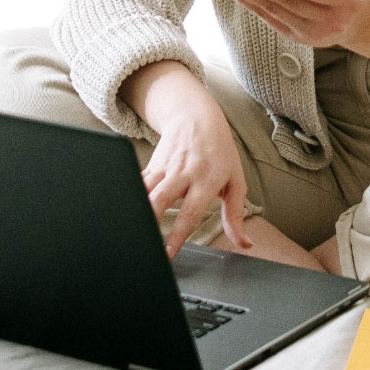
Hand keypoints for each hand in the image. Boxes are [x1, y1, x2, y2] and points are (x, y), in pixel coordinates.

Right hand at [138, 80, 252, 257]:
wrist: (197, 116)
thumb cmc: (220, 152)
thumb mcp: (235, 181)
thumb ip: (236, 215)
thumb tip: (245, 243)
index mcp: (206, 180)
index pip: (190, 212)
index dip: (178, 234)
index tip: (168, 253)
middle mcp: (184, 173)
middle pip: (161, 198)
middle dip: (150, 220)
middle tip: (144, 243)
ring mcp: (165, 167)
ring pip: (145, 189)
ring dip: (137, 209)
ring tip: (131, 230)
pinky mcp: (152, 163)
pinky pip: (139, 181)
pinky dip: (131, 196)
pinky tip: (124, 212)